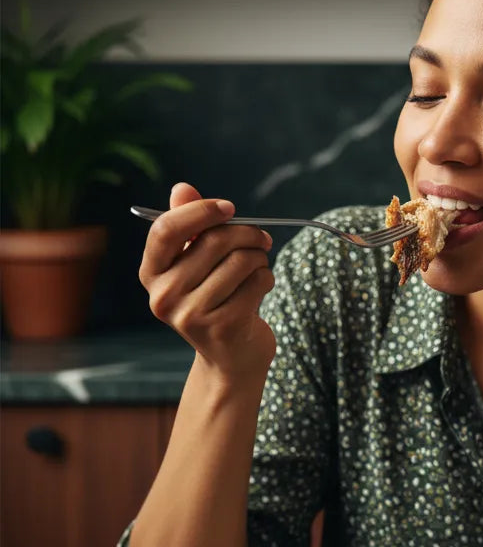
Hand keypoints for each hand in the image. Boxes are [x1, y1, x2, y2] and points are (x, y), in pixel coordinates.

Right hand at [138, 183, 276, 376]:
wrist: (232, 358)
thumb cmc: (216, 300)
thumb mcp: (198, 264)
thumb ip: (189, 226)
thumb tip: (181, 188)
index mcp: (151, 274)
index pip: (167, 229)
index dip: (201, 211)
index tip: (229, 207)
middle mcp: (164, 296)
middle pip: (214, 241)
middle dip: (247, 233)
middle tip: (262, 238)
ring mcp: (191, 315)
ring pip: (241, 261)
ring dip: (260, 258)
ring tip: (258, 267)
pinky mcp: (223, 327)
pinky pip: (257, 282)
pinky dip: (267, 278)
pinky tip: (261, 288)